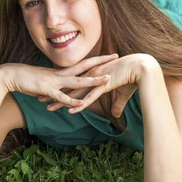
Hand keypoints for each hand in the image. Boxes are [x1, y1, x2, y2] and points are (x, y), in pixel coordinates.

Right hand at [0, 54, 118, 107]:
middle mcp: (60, 74)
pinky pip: (61, 96)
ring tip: (108, 79)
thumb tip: (60, 91)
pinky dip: (72, 101)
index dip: (96, 60)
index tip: (109, 55)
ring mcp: (54, 81)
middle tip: (116, 55)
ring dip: (93, 81)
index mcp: (60, 72)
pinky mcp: (46, 90)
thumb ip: (54, 86)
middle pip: (84, 67)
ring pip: (77, 81)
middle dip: (101, 62)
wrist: (9, 75)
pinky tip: (81, 104)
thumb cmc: (25, 78)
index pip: (82, 64)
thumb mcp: (44, 81)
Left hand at [39, 54, 159, 115]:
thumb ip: (117, 104)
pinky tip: (70, 111)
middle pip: (68, 86)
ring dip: (62, 101)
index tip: (50, 91)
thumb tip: (115, 114)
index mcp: (93, 74)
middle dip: (54, 93)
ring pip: (75, 93)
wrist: (142, 67)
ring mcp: (95, 80)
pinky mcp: (103, 85)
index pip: (73, 82)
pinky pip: (89, 97)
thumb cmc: (134, 77)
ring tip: (48, 108)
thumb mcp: (123, 94)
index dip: (61, 87)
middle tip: (40, 97)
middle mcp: (91, 76)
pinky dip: (79, 105)